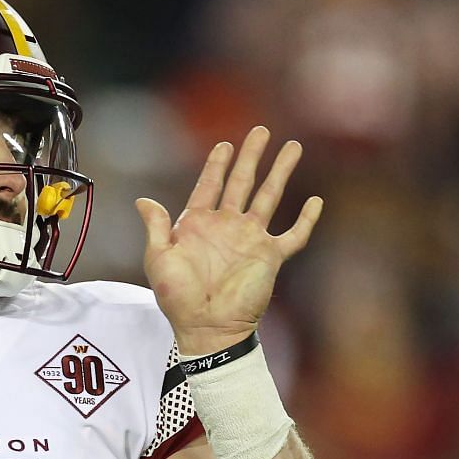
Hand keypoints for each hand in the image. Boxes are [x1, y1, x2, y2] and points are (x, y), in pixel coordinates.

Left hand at [135, 126, 322, 356]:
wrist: (206, 327)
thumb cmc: (179, 298)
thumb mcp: (159, 259)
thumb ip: (156, 227)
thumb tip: (143, 200)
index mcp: (199, 224)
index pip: (209, 186)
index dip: (216, 165)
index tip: (224, 145)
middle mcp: (227, 227)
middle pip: (242, 182)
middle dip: (251, 156)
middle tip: (261, 131)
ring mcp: (250, 239)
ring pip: (269, 196)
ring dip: (280, 172)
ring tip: (292, 147)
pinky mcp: (270, 256)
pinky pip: (293, 235)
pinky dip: (306, 220)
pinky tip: (315, 202)